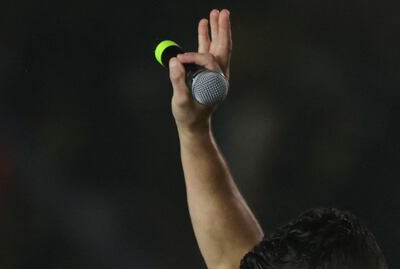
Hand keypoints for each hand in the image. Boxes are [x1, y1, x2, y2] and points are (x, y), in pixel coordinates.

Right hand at [169, 8, 232, 133]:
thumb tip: (175, 61)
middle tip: (223, 12)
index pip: (209, 61)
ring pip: (216, 47)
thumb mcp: (181, 100)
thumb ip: (178, 81)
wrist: (193, 125)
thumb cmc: (189, 116)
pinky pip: (206, 50)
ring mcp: (213, 73)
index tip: (180, 60)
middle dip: (222, 29)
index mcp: (217, 83)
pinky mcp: (206, 71)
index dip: (194, 57)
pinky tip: (203, 24)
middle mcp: (218, 76)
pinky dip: (205, 37)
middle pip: (222, 48)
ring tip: (215, 13)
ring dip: (215, 30)